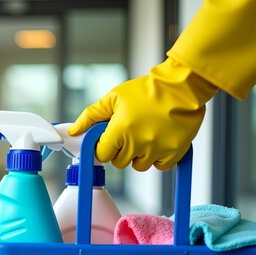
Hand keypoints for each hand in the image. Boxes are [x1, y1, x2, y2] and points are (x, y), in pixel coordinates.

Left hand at [67, 58, 217, 170]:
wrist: (182, 86)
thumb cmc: (146, 90)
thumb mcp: (114, 97)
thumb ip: (91, 115)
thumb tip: (73, 130)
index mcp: (120, 130)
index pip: (102, 155)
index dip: (104, 147)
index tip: (110, 139)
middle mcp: (138, 143)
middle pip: (120, 163)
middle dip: (121, 151)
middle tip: (130, 134)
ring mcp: (157, 149)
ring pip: (139, 166)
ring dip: (139, 155)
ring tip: (146, 135)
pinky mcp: (175, 152)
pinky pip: (160, 166)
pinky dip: (159, 157)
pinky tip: (160, 140)